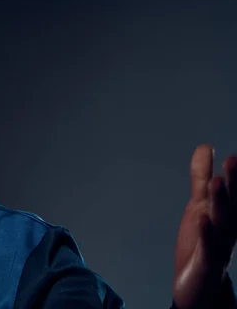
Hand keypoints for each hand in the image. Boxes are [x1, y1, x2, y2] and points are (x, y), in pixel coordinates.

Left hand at [173, 144, 236, 308]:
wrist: (199, 286)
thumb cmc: (202, 241)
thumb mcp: (200, 204)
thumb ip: (201, 177)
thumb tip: (205, 146)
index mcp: (229, 213)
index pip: (236, 192)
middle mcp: (229, 228)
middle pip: (233, 204)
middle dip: (234, 183)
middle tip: (234, 159)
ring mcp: (220, 246)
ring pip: (222, 223)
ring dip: (221, 204)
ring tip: (216, 181)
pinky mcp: (206, 263)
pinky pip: (208, 247)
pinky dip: (206, 233)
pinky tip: (201, 218)